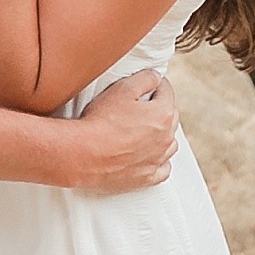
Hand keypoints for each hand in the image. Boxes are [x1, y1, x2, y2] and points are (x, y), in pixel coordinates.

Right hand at [60, 68, 177, 193]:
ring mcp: (157, 160)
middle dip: (160, 108)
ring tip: (145, 130)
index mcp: (163, 114)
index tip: (149, 84)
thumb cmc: (101, 121)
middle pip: (170, 117)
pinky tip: (149, 156)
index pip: (167, 91)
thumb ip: (145, 79)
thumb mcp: (122, 89)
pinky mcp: (147, 178)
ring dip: (162, 135)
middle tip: (142, 105)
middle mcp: (166, 138)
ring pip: (169, 144)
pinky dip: (159, 161)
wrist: (83, 155)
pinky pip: (163, 169)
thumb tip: (156, 77)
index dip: (156, 84)